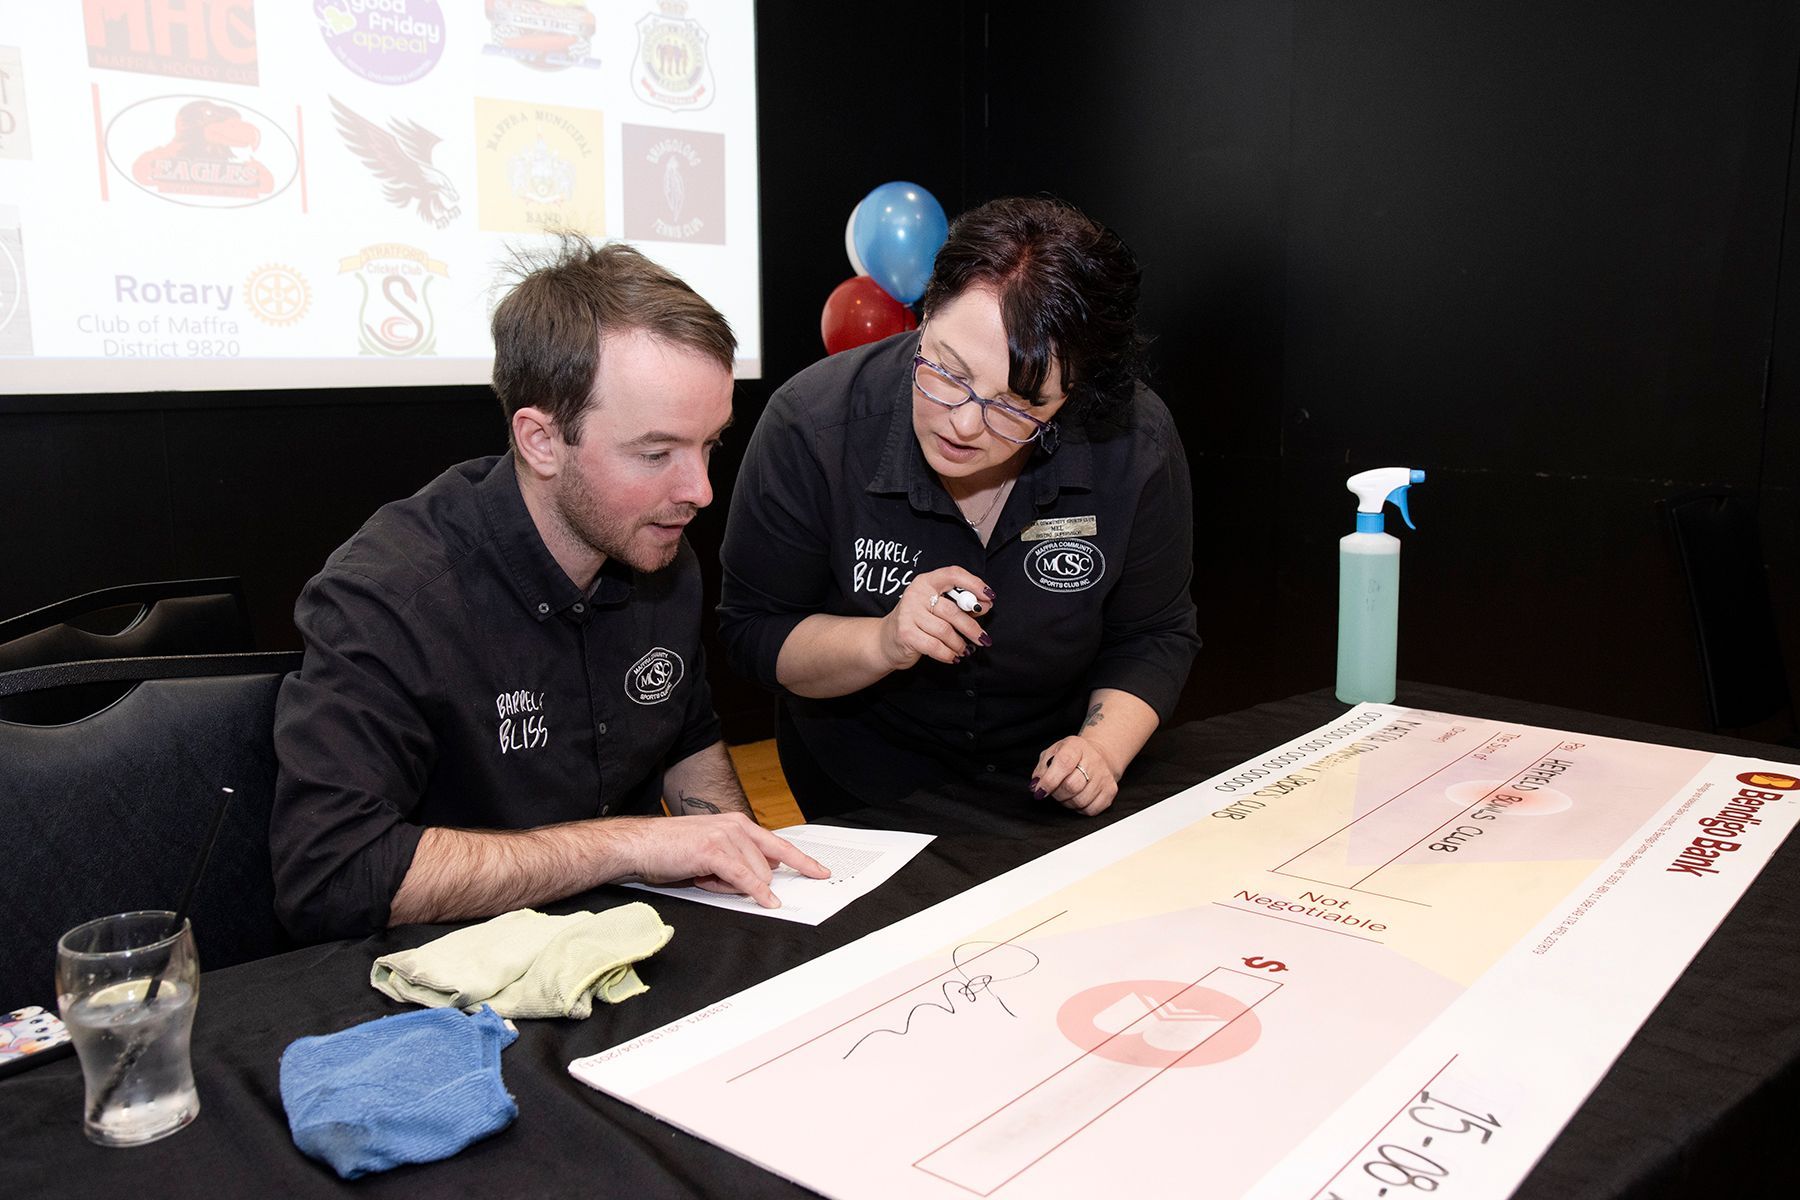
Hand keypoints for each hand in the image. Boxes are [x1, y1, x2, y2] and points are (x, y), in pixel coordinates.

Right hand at [623, 814, 828, 907]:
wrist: (640, 845)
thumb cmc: (671, 850)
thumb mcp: (711, 854)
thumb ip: (739, 861)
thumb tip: (763, 880)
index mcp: (738, 824)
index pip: (779, 845)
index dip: (803, 861)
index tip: (821, 872)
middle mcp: (736, 826)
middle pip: (768, 866)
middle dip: (749, 883)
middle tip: (712, 879)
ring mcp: (726, 836)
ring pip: (757, 874)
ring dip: (734, 887)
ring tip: (702, 876)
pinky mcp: (714, 851)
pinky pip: (746, 878)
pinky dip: (758, 892)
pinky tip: (767, 900)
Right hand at [876, 567, 995, 670]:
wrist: (886, 640)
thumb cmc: (919, 622)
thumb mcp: (939, 608)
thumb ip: (961, 604)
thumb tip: (986, 605)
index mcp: (927, 581)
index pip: (953, 574)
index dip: (974, 584)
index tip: (990, 597)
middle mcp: (916, 594)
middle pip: (952, 610)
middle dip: (972, 627)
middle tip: (983, 639)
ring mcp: (908, 613)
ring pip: (945, 631)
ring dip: (959, 644)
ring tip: (963, 650)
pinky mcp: (905, 633)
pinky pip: (935, 646)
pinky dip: (948, 654)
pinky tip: (952, 656)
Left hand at [1031, 736, 1117, 816]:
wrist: (1098, 756)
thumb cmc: (1071, 756)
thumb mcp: (1052, 754)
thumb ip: (1041, 769)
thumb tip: (1036, 786)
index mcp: (1075, 746)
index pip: (1063, 764)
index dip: (1049, 781)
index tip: (1040, 791)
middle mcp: (1093, 760)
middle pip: (1072, 786)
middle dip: (1057, 793)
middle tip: (1053, 791)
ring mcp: (1104, 776)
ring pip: (1080, 801)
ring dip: (1067, 802)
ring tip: (1066, 793)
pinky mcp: (1111, 791)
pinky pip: (1091, 810)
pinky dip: (1080, 808)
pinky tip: (1078, 797)